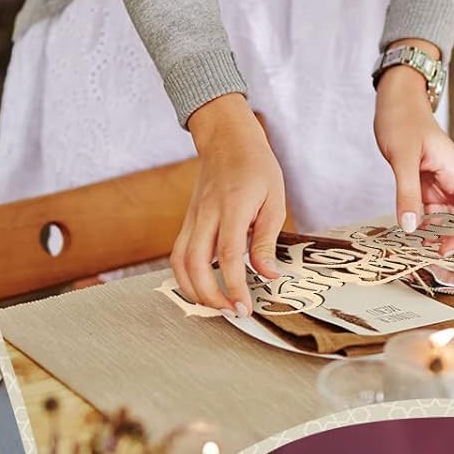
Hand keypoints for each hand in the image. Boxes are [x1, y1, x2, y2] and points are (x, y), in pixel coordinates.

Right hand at [173, 94, 286, 314]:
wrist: (226, 141)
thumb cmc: (255, 167)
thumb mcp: (275, 200)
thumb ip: (267, 240)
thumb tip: (269, 275)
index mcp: (232, 208)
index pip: (229, 255)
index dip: (234, 285)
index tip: (243, 306)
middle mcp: (206, 215)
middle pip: (196, 265)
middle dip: (210, 296)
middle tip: (231, 312)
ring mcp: (192, 220)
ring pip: (179, 264)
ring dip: (193, 291)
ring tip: (215, 306)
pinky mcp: (187, 224)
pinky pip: (178, 256)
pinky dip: (185, 278)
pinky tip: (201, 289)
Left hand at [374, 60, 453, 256]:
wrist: (396, 100)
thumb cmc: (402, 121)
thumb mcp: (402, 158)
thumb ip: (407, 193)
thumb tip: (412, 227)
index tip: (443, 250)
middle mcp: (453, 178)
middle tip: (429, 254)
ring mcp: (440, 181)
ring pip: (446, 216)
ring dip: (436, 232)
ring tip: (414, 247)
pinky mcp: (425, 182)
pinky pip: (430, 209)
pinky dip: (422, 222)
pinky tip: (408, 229)